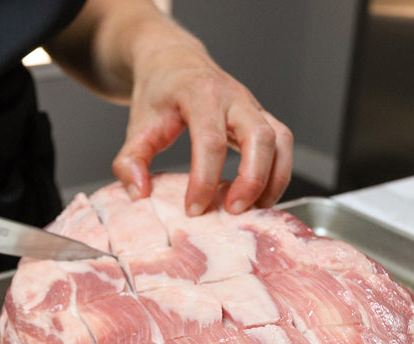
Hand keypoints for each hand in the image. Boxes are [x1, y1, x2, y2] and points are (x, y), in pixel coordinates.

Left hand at [113, 41, 292, 215]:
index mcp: (200, 94)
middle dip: (252, 179)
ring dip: (273, 178)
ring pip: (280, 140)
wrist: (174, 62)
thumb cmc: (159, 94)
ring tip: (255, 209)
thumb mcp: (137, 125)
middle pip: (260, 136)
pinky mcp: (262, 118)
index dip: (204, 179)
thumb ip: (130, 161)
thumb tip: (140, 194)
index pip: (210, 140)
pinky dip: (278, 173)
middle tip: (234, 210)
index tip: (193, 208)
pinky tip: (261, 197)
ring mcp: (253, 106)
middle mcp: (234, 97)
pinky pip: (283, 145)